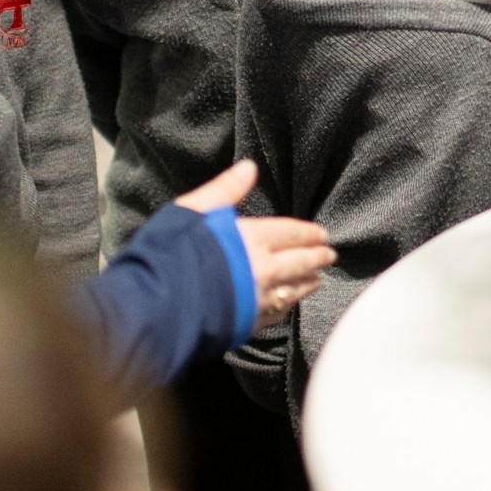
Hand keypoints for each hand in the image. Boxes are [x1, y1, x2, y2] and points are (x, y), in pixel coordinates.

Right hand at [175, 160, 334, 327]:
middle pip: (299, 262)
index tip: (322, 234)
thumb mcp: (194, 210)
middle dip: (316, 258)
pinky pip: (277, 313)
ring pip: (293, 289)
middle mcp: (262, 268)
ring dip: (308, 283)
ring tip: (318, 281)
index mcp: (251, 238)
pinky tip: (290, 304)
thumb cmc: (171, 252)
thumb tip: (249, 167)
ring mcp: (257, 299)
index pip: (290, 233)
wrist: (160, 303)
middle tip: (330, 256)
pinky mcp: (248, 323)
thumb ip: (225, 190)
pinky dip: (288, 306)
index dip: (307, 233)